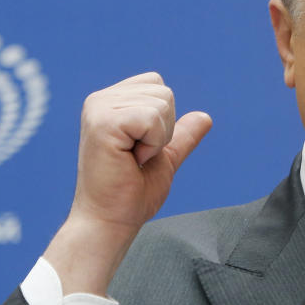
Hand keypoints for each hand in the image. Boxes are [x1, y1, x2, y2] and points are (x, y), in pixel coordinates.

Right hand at [44, 72, 211, 294]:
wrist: (110, 221)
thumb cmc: (131, 194)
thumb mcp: (164, 157)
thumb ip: (181, 135)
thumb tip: (205, 117)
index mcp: (110, 102)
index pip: (158, 83)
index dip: (163, 120)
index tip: (140, 149)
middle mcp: (100, 100)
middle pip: (164, 93)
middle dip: (163, 130)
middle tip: (135, 157)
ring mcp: (98, 108)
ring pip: (162, 103)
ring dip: (157, 139)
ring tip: (131, 159)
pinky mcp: (102, 122)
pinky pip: (153, 118)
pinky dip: (152, 144)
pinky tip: (130, 160)